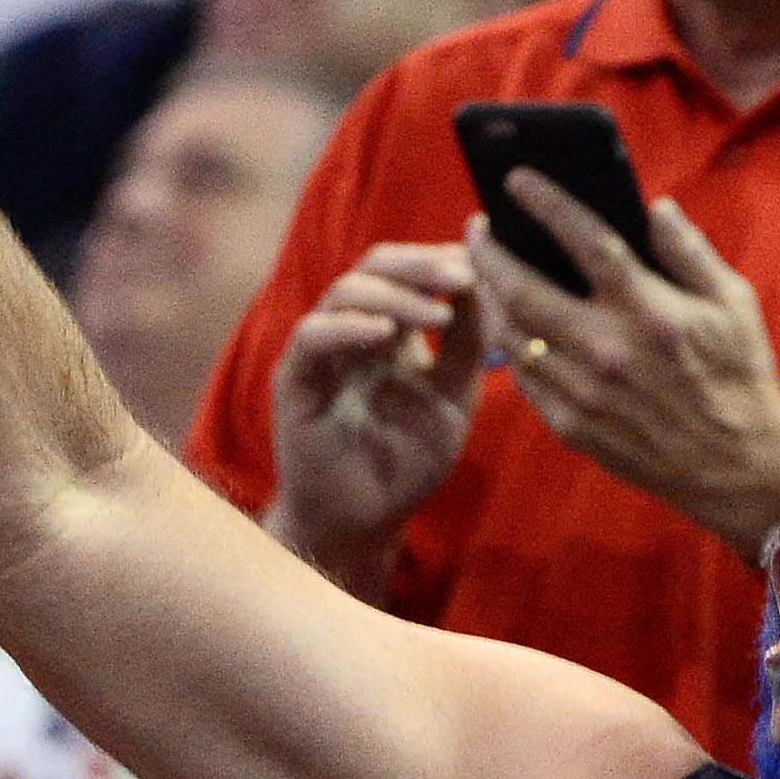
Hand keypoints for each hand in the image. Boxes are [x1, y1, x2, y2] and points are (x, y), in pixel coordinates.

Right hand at [265, 241, 489, 592]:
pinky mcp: (294, 379)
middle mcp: (352, 329)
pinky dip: (350, 327)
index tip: (484, 260)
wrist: (367, 521)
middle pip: (377, 265)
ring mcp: (320, 350)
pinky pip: (314, 336)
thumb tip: (485, 280)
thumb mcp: (455, 396)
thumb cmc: (408, 461)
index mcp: (391, 328)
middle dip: (423, 265)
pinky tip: (387, 336)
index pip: (410, 269)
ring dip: (396, 295)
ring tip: (439, 313)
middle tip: (464, 275)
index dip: (443, 257)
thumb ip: (470, 342)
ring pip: (346, 291)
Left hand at [471, 184, 779, 552]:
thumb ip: (691, 252)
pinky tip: (512, 327)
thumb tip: (654, 208)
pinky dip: (511, 346)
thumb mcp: (734, 304)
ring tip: (487, 275)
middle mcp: (608, 349)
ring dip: (491, 299)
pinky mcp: (573, 427)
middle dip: (488, 253)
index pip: (585, 240)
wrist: (737, 467)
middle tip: (476, 228)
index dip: (545, 203)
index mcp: (648, 310)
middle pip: (522, 289)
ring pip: (513, 335)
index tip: (516, 179)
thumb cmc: (741, 376)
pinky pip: (525, 377)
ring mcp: (584, 392)